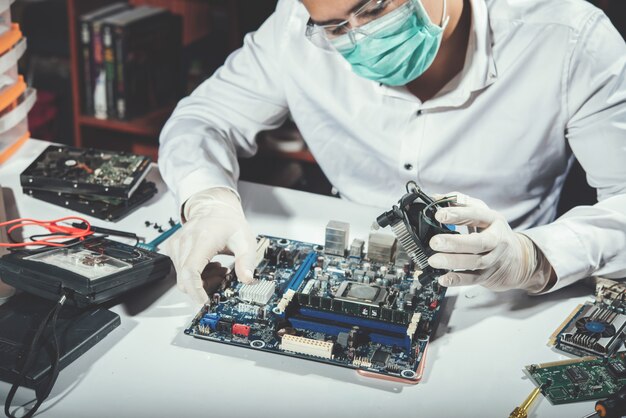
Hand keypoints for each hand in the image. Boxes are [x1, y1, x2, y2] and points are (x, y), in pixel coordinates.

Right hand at [166, 188, 256, 303]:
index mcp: (202, 239)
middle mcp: (184, 242)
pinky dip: (195, 274)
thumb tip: (248, 280)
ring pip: (183, 278)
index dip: (196, 291)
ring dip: (201, 280)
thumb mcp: (245, 240)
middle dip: (204, 287)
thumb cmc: (228, 223)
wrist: (214, 208)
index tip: (204, 302)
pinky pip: (180, 271)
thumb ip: (247, 261)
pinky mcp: (172, 249)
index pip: (191, 272)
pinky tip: (208, 264)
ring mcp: (176, 245)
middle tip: (223, 277)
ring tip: (218, 267)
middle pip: (186, 279)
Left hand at [427, 192, 553, 292]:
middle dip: (455, 243)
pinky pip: (472, 279)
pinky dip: (457, 280)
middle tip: (435, 242)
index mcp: (493, 220)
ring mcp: (493, 259)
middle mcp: (496, 240)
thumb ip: (460, 203)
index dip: (458, 214)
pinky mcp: (487, 276)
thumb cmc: (493, 231)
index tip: (439, 214)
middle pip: (478, 242)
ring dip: (453, 262)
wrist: (519, 259)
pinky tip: (443, 278)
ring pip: (474, 262)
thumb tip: (436, 197)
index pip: (477, 215)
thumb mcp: (483, 213)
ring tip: (434, 260)